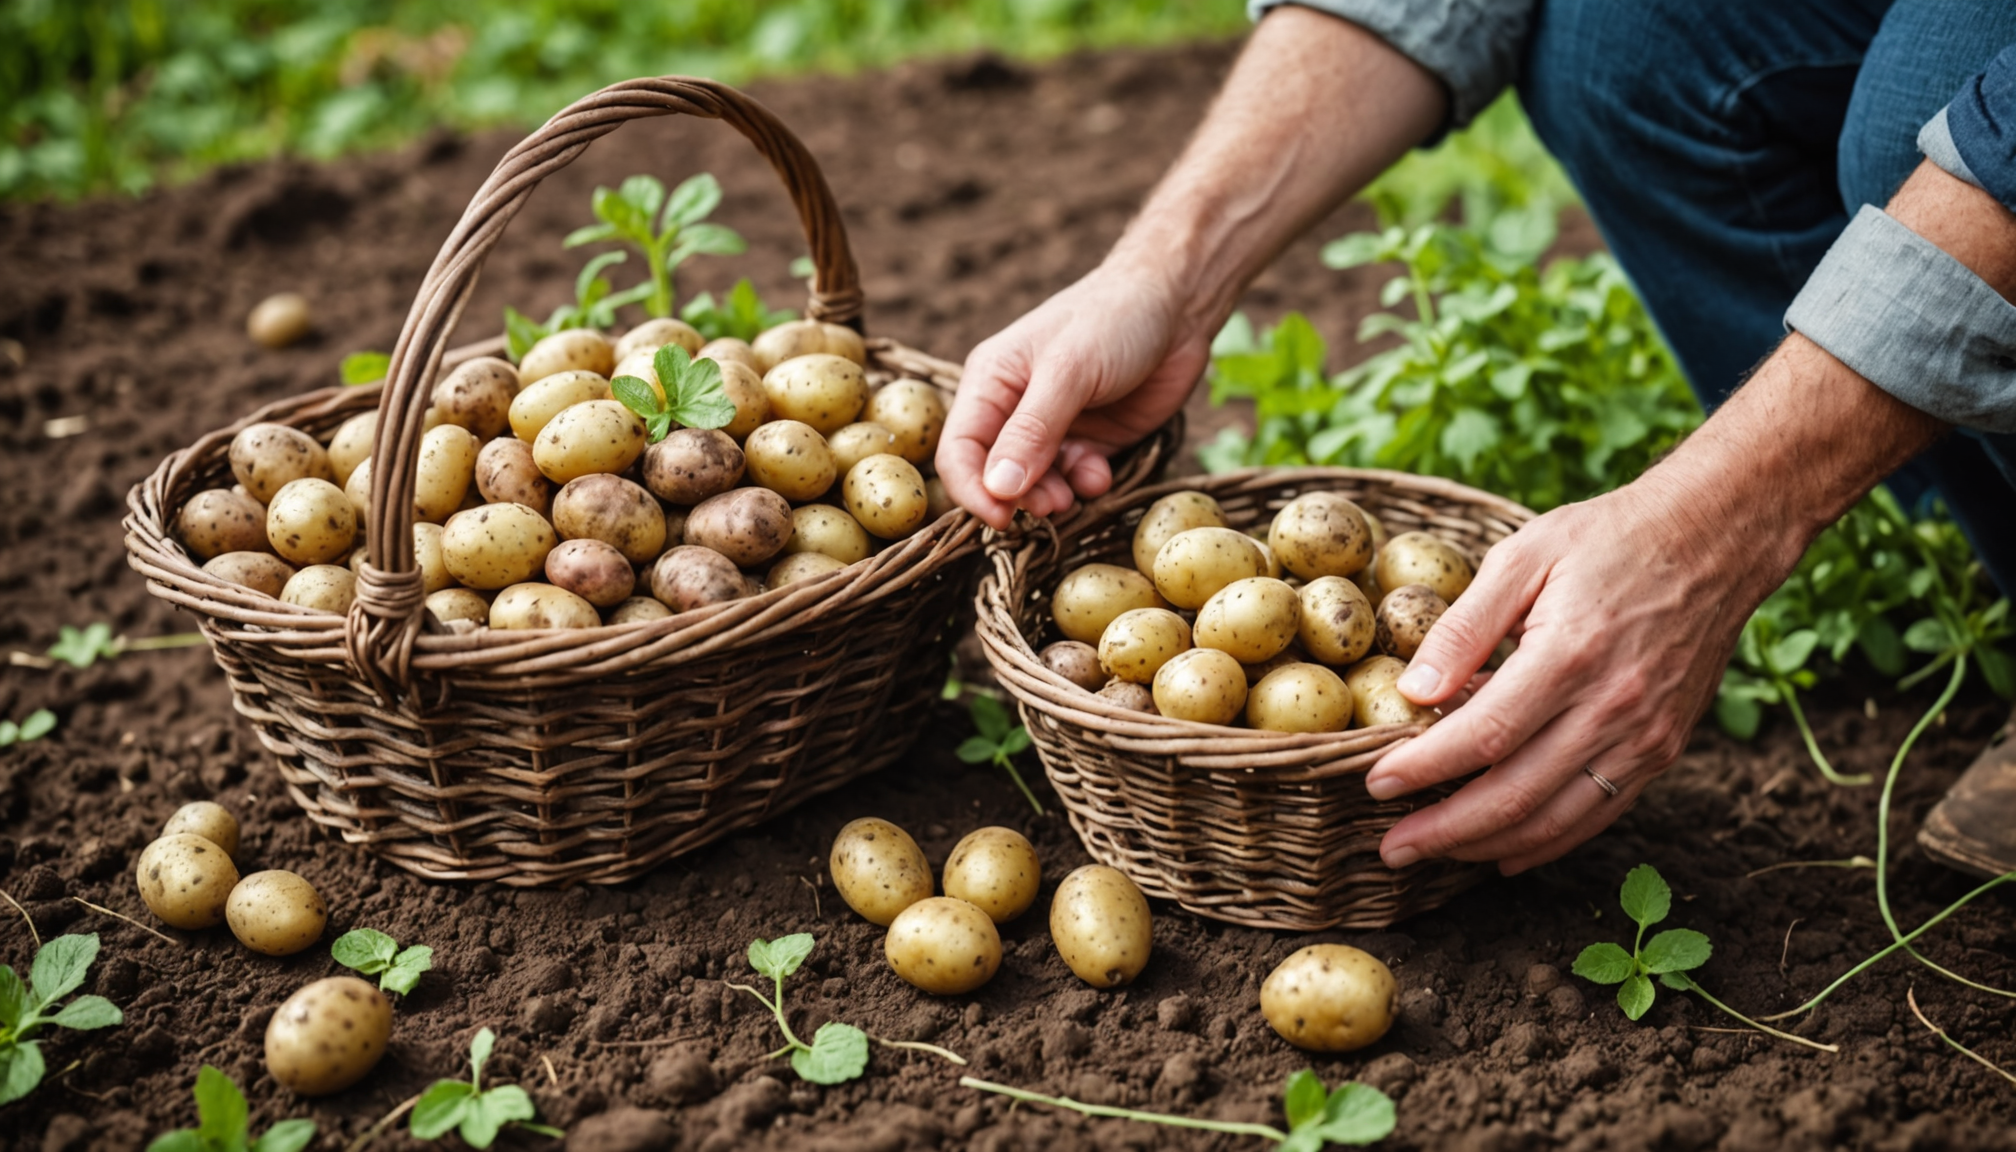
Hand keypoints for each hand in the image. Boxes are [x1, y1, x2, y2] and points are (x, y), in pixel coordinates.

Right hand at [936, 261, 1209, 529]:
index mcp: (990, 381)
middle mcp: (1013, 408)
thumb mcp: (1068, 372)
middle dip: (1020, 497)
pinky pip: (1074, 479)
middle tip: (1053, 507)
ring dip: (1054, 496)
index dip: (971, 489)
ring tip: (1078, 493)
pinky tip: (1102, 473)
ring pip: (1035, 484)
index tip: (1001, 518)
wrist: (1178, 304)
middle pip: (994, 475)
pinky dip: (1085, 484)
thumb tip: (997, 488)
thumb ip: (1032, 432)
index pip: (958, 449)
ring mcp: (1053, 428)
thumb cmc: (1114, 319)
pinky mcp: (1090, 441)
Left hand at [1362, 473, 1776, 874]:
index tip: (1376, 782)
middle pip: (1516, 794)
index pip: (1484, 735)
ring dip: (1487, 846)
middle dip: (1444, 831)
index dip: (1424, 768)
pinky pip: (1598, 813)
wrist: (1715, 539)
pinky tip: (1502, 853)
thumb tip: (1413, 690)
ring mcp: (1645, 736)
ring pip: (1556, 819)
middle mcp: (1613, 708)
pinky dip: (1546, 843)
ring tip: (1430, 853)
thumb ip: (1466, 627)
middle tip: (1391, 848)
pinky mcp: (1663, 749)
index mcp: (1571, 655)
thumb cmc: (1610, 539)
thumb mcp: (1525, 556)